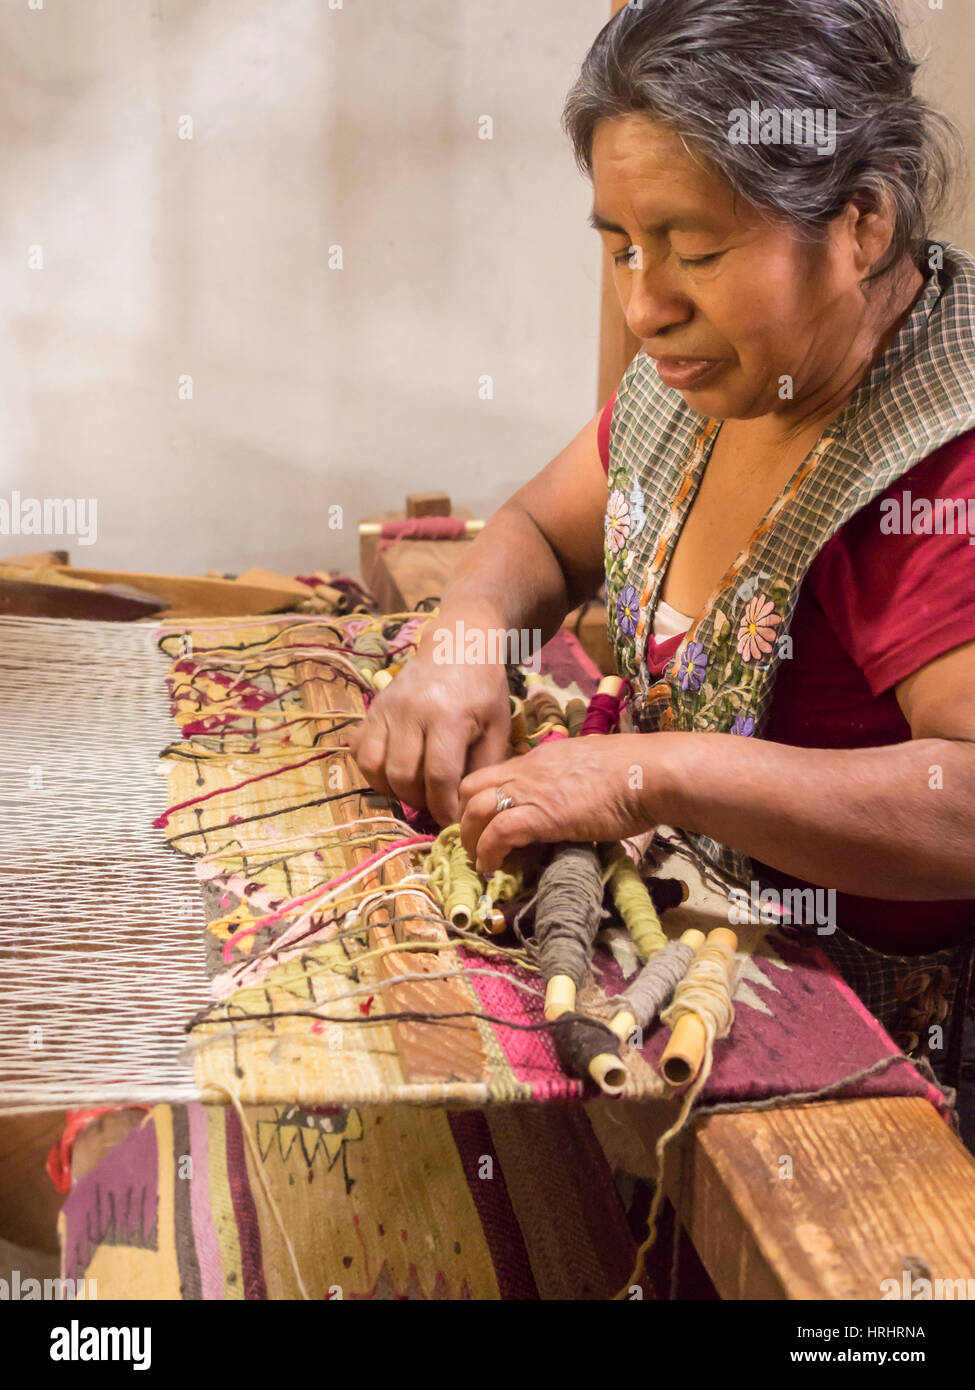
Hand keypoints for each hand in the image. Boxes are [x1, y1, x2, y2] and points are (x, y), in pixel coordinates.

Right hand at [349, 649, 510, 825]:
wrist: (457, 645)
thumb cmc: (483, 688)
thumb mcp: (496, 726)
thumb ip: (484, 766)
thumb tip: (468, 806)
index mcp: (447, 717)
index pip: (438, 776)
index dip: (443, 806)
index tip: (451, 820)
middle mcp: (411, 713)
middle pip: (402, 775)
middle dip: (418, 800)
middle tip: (434, 803)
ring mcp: (386, 710)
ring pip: (372, 766)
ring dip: (391, 788)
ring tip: (413, 789)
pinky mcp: (372, 709)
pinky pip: (358, 750)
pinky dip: (372, 770)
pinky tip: (394, 770)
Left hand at [458, 733, 660, 872]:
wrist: (649, 773)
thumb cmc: (633, 772)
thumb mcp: (589, 767)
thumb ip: (569, 780)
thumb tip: (571, 799)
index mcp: (539, 758)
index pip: (492, 773)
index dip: (480, 799)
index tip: (484, 823)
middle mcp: (527, 770)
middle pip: (471, 787)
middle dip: (464, 817)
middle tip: (474, 841)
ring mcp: (532, 792)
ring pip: (476, 809)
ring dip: (471, 838)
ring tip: (479, 860)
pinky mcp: (541, 816)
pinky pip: (498, 833)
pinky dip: (488, 852)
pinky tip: (493, 867)